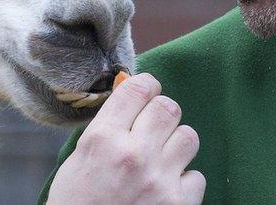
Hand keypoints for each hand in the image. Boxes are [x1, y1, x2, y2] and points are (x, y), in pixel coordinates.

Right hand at [47, 73, 204, 204]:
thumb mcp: (79, 161)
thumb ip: (106, 128)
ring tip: (161, 160)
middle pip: (168, 107)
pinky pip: (197, 176)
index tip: (146, 92)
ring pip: (188, 136)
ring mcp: (159, 180)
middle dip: (161, 114)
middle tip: (153, 127)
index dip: (145, 86)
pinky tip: (164, 190)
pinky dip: (183, 183)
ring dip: (176, 145)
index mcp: (102, 139)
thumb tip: (130, 95)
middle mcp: (133, 154)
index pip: (137, 89)